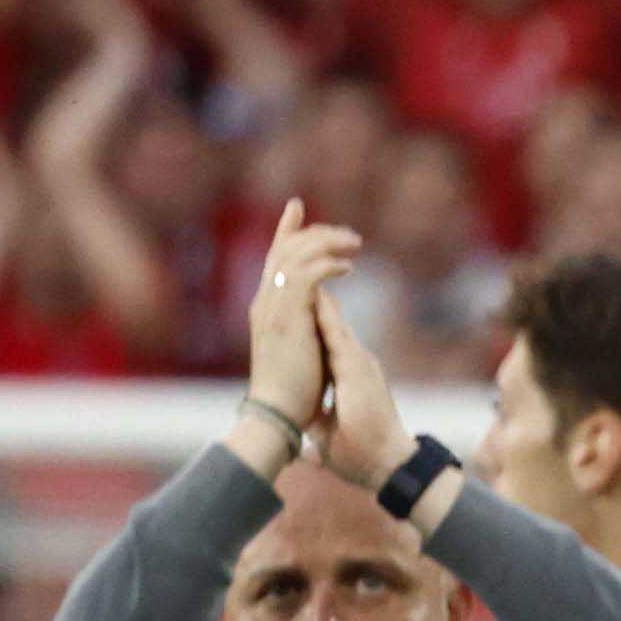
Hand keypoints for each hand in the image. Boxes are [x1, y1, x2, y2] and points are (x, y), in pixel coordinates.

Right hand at [242, 199, 350, 436]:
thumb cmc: (292, 391)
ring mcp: (273, 308)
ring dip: (326, 245)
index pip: (274, 258)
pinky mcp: (287, 318)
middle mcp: (265, 302)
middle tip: (347, 234)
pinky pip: (304, 276)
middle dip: (314, 233)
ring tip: (354, 246)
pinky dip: (325, 266)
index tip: (297, 207)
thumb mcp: (299, 347)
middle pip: (284, 249)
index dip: (285, 230)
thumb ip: (306, 321)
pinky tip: (347, 268)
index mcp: (267, 307)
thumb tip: (323, 308)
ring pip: (294, 256)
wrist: (278, 413)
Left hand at [310, 271, 410, 485]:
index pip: (327, 338)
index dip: (313, 315)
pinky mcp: (356, 369)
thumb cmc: (362, 456)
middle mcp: (356, 363)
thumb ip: (321, 423)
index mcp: (349, 376)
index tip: (298, 295)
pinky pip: (335, 334)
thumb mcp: (330, 434)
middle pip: (330, 321)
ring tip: (304, 267)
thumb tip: (304, 433)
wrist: (387, 466)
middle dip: (315, 293)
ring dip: (317, 296)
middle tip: (301, 264)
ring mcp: (358, 363)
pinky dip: (324, 313)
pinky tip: (312, 291)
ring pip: (332, 322)